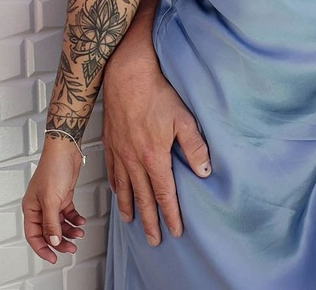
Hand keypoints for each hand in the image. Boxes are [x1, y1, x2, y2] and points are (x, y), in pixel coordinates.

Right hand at [22, 137, 87, 262]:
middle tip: (71, 248)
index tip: (52, 258)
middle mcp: (39, 206)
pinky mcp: (62, 196)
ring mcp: (51, 201)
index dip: (42, 249)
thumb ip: (52, 223)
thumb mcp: (51, 200)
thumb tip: (53, 241)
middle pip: (48, 232)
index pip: (33, 235)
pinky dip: (74, 219)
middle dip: (59, 242)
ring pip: (59, 224)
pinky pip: (68, 214)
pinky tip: (80, 221)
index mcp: (30, 208)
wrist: (66, 150)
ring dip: (69, 231)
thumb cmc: (53, 168)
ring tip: (79, 234)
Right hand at [102, 27, 210, 245]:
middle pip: (143, 198)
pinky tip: (117, 193)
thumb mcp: (183, 119)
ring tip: (132, 222)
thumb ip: (195, 147)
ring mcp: (119, 153)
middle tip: (153, 240)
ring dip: (129, 208)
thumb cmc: (156, 94)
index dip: (171, 215)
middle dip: (150, 221)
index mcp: (154, 158)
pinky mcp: (110, 143)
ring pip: (124, 189)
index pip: (165, 194)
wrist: (126, 75)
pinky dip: (115, 188)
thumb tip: (205, 170)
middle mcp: (134, 160)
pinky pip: (112, 172)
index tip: (176, 231)